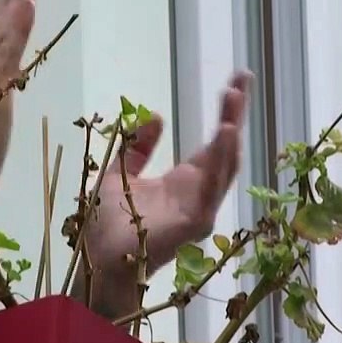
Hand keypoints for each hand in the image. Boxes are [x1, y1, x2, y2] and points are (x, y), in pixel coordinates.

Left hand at [82, 72, 251, 317]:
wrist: (98, 263)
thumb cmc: (109, 227)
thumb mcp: (120, 175)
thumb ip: (136, 149)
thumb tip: (156, 117)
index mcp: (186, 182)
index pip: (215, 142)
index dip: (227, 113)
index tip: (237, 82)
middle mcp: (200, 193)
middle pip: (227, 149)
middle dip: (236, 114)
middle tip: (243, 80)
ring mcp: (201, 208)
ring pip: (225, 165)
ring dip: (231, 132)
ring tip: (233, 99)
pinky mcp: (196, 223)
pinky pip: (213, 188)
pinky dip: (220, 160)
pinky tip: (224, 133)